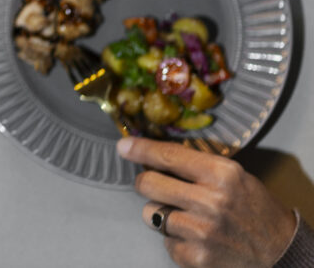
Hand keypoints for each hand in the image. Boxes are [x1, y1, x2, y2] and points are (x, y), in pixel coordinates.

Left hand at [117, 137, 296, 267]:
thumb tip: (152, 154)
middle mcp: (210, 201)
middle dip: (147, 183)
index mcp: (222, 174)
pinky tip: (196, 238)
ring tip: (186, 217)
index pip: (168, 156)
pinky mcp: (196, 256)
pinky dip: (175, 240)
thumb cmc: (254, 209)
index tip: (123, 147)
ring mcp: (201, 231)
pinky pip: (165, 241)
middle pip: (148, 184)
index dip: (140, 150)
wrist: (279, 251)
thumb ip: (197, 166)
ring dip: (161, 214)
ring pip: (151, 214)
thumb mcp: (234, 176)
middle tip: (159, 187)